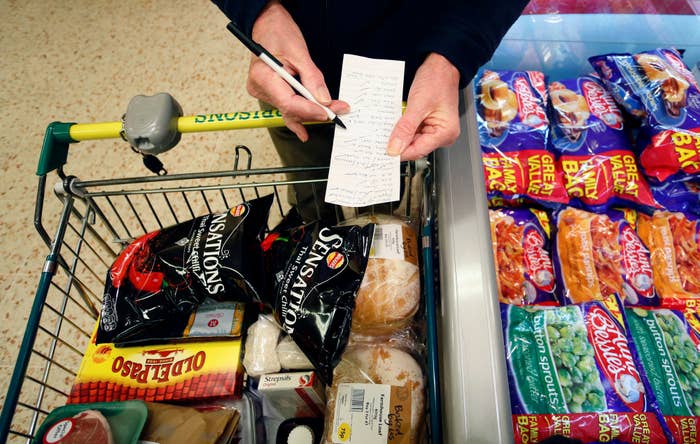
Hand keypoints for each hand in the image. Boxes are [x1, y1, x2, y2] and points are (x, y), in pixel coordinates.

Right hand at [248, 1, 348, 140]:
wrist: (267, 25)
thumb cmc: (278, 33)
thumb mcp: (300, 52)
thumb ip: (312, 78)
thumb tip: (324, 100)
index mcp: (263, 76)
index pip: (288, 102)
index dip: (309, 110)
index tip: (328, 113)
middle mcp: (260, 88)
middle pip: (291, 109)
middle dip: (315, 112)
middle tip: (338, 111)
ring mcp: (263, 92)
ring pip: (290, 110)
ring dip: (310, 112)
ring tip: (331, 112)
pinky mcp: (270, 93)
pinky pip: (287, 106)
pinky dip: (301, 111)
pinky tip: (305, 127)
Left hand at [387, 53, 460, 159]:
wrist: (441, 65)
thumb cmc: (437, 79)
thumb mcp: (418, 104)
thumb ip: (405, 129)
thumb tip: (394, 148)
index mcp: (445, 133)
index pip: (417, 151)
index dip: (399, 152)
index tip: (382, 151)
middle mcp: (443, 135)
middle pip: (414, 147)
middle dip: (398, 142)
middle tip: (381, 138)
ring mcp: (436, 130)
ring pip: (411, 140)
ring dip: (399, 134)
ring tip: (389, 127)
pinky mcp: (428, 125)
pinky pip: (412, 132)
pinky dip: (402, 128)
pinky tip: (395, 122)